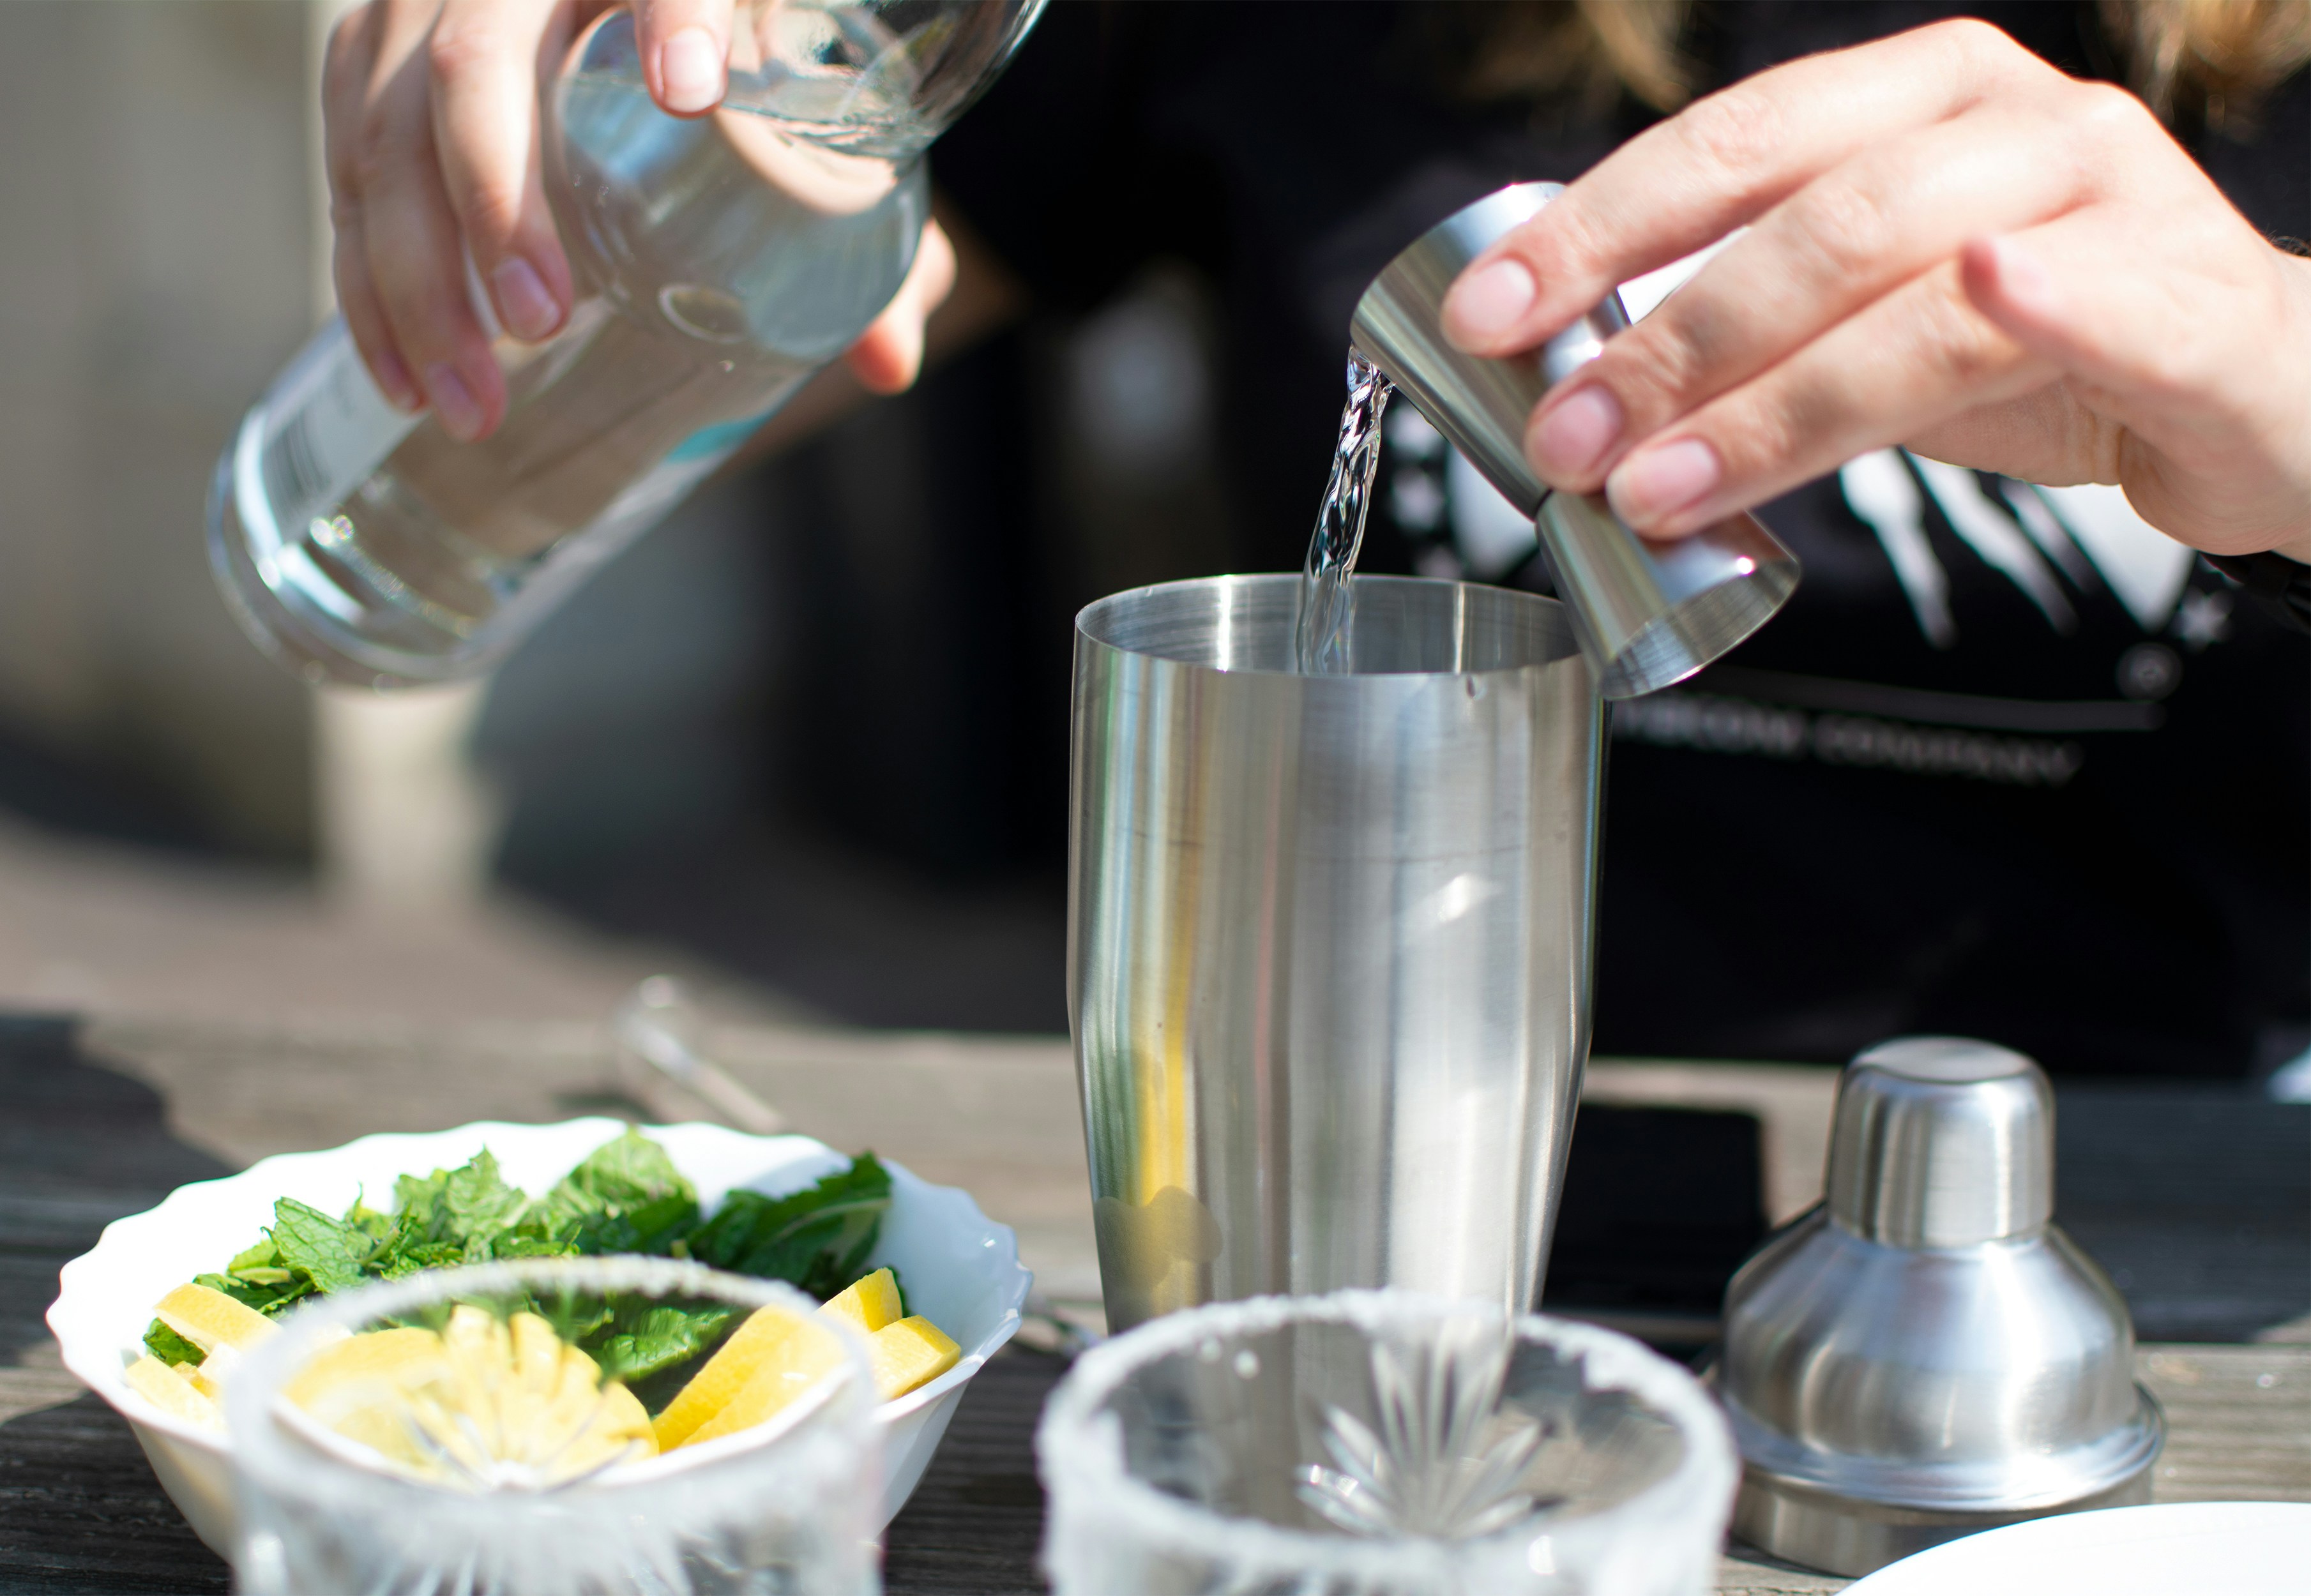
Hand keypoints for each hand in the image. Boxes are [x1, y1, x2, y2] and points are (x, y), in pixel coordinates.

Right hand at [323, 0, 946, 441]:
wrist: (668, 30)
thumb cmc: (751, 85)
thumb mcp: (819, 141)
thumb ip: (866, 240)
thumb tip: (889, 367)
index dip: (673, 13)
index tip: (693, 94)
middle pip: (477, 63)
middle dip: (493, 203)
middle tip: (540, 326)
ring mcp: (439, 1)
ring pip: (384, 117)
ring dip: (409, 273)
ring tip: (467, 400)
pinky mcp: (381, 49)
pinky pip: (344, 150)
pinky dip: (363, 273)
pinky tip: (400, 372)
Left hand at [1441, 18, 2310, 561]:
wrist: (2242, 395)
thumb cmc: (2033, 352)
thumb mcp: (1863, 320)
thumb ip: (1746, 329)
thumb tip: (1573, 383)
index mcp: (1914, 101)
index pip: (1727, 145)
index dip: (1596, 228)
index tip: (1488, 314)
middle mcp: (2011, 126)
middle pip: (1810, 219)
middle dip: (1665, 336)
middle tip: (1564, 431)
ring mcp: (2115, 204)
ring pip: (1920, 288)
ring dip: (1772, 397)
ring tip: (1657, 483)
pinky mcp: (2196, 305)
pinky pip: (2115, 301)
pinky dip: (2051, 297)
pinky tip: (1992, 293)